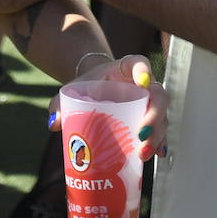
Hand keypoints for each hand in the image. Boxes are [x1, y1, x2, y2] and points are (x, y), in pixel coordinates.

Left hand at [48, 54, 169, 162]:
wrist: (95, 91)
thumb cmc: (86, 87)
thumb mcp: (72, 90)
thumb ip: (60, 103)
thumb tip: (54, 123)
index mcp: (126, 68)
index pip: (139, 62)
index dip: (143, 70)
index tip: (142, 81)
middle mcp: (144, 84)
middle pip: (158, 95)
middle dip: (154, 116)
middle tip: (141, 135)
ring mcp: (150, 102)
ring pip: (162, 115)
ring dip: (157, 134)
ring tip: (143, 153)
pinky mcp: (151, 119)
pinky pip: (160, 130)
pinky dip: (159, 142)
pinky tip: (157, 154)